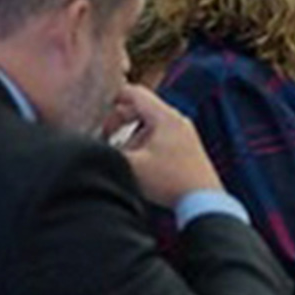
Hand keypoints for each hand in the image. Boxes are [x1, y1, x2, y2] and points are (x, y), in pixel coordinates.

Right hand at [105, 85, 221, 209]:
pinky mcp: (188, 150)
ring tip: (122, 154)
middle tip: (105, 136)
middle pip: (142, 109)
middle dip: (119, 120)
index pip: (135, 93)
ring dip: (132, 136)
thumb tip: (91, 146)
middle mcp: (177, 121)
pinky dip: (145, 145)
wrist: (204, 201)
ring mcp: (185, 135)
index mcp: (165, 117)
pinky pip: (161, 138)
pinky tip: (139, 164)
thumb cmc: (171, 181)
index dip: (114, 97)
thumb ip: (108, 152)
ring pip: (150, 126)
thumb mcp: (131, 165)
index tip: (99, 108)